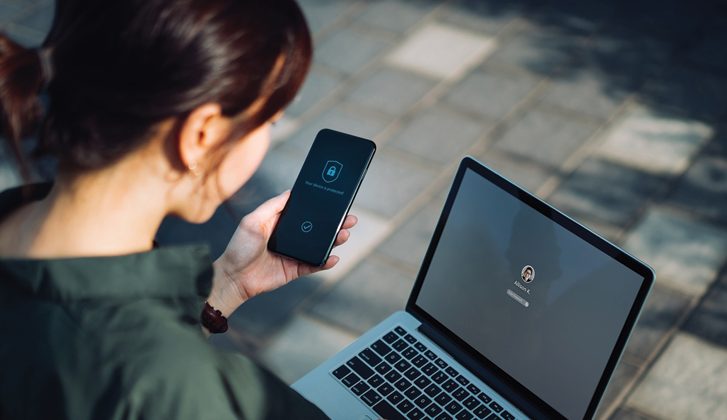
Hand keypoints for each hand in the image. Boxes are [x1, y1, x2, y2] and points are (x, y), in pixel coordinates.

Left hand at [208, 191, 356, 316]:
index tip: (335, 200)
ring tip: (344, 234)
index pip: (305, 212)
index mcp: (281, 222)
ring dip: (334, 241)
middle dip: (335, 223)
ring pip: (319, 246)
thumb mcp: (253, 220)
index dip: (320, 207)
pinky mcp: (295, 270)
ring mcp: (294, 253)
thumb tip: (291, 192)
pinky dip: (325, 262)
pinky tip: (333, 257)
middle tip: (349, 218)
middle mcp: (290, 237)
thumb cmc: (239, 247)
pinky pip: (314, 265)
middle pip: (317, 228)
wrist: (233, 278)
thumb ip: (272, 206)